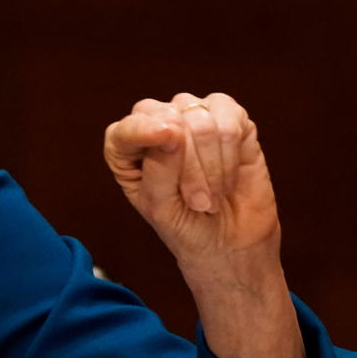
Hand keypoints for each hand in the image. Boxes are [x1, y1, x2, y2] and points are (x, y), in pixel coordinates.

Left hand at [103, 92, 277, 265]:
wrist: (230, 242)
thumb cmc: (185, 225)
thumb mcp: (162, 207)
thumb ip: (159, 167)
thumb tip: (172, 129)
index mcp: (127, 146)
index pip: (125, 129)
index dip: (142, 130)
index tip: (165, 136)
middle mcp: (158, 123)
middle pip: (170, 120)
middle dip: (189, 168)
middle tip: (198, 203)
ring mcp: (194, 115)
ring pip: (202, 123)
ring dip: (212, 169)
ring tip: (211, 198)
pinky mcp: (230, 118)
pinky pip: (230, 124)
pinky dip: (231, 158)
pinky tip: (228, 180)